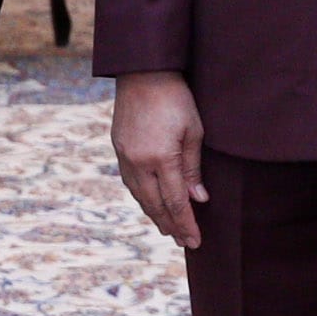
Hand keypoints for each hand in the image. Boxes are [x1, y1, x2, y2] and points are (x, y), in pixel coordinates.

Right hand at [111, 72, 205, 247]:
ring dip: (155, 215)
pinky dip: (142, 197)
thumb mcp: (194, 131)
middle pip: (155, 205)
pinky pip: (130, 182)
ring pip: (140, 196)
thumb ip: (193, 167)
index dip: (186, 224)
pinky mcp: (118, 149)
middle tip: (184, 242)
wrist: (143, 72)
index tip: (195, 241)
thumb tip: (198, 199)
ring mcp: (125, 157)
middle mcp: (139, 163)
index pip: (175, 202)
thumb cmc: (176, 98)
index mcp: (161, 159)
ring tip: (168, 229)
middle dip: (171, 226)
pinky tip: (150, 203)